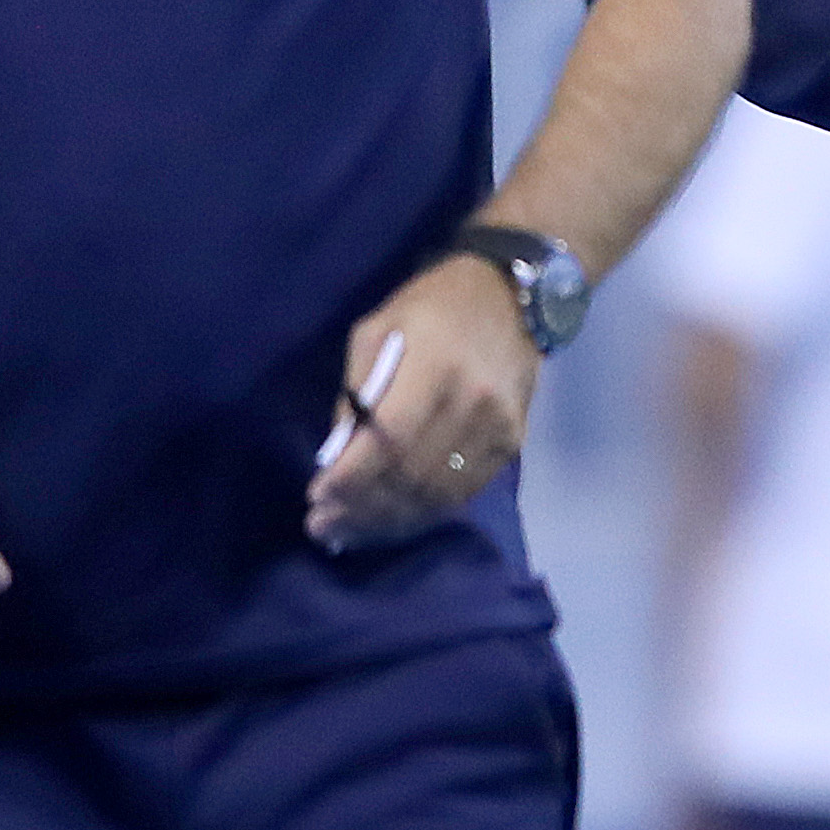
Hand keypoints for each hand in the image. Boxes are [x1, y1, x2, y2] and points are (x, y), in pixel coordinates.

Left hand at [305, 251, 545, 550]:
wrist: (513, 297)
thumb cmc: (433, 305)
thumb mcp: (379, 328)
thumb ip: (356, 391)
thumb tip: (338, 455)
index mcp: (436, 365)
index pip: (390, 440)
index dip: (352, 477)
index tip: (317, 496)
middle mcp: (474, 401)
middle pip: (411, 474)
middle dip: (360, 507)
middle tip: (323, 525)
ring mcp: (499, 427)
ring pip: (437, 493)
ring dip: (388, 520)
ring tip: (349, 532)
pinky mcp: (512, 443)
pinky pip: (463, 493)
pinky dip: (423, 513)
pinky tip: (392, 519)